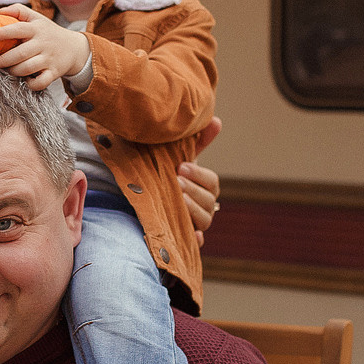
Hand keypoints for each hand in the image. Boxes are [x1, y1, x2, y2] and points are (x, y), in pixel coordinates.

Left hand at [0, 5, 89, 90]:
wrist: (74, 48)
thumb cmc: (49, 32)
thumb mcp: (37, 18)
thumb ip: (19, 11)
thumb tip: (0, 11)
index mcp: (36, 29)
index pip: (19, 29)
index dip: (4, 32)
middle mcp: (42, 44)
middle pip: (20, 53)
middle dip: (2, 60)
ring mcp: (49, 59)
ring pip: (27, 68)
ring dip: (13, 71)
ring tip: (6, 70)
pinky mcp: (54, 72)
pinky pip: (41, 82)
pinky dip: (31, 84)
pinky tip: (25, 80)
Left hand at [179, 116, 222, 243]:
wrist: (147, 198)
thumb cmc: (167, 175)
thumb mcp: (179, 158)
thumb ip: (197, 141)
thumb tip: (215, 119)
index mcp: (205, 188)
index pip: (212, 183)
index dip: (199, 175)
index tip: (181, 167)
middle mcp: (204, 207)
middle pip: (209, 202)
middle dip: (193, 191)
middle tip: (176, 181)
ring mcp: (195, 224)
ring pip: (204, 221)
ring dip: (192, 210)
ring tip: (177, 198)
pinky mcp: (184, 240)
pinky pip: (195, 244)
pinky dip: (195, 240)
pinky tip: (191, 235)